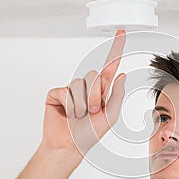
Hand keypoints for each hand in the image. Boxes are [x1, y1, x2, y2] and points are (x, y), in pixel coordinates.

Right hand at [40, 30, 126, 155]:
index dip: (116, 48)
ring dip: (82, 103)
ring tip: (79, 115)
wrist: (69, 146)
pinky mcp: (57, 93)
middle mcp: (87, 86)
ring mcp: (71, 89)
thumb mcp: (110, 116)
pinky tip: (67, 113)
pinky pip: (65, 91)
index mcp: (102, 90)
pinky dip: (69, 105)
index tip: (121, 32)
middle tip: (93, 111)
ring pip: (80, 83)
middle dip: (95, 95)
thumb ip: (117, 95)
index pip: (110, 65)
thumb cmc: (90, 133)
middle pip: (94, 76)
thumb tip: (121, 74)